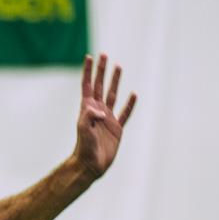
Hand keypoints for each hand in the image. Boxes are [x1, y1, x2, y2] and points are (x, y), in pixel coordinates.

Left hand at [74, 53, 136, 177]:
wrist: (90, 164)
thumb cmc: (84, 147)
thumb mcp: (84, 129)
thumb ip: (89, 116)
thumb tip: (100, 108)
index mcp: (87, 109)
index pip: (88, 85)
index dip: (88, 71)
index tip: (89, 57)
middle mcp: (97, 110)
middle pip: (101, 85)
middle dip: (102, 70)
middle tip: (104, 55)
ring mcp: (107, 118)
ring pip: (113, 95)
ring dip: (115, 81)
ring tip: (118, 67)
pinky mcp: (117, 128)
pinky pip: (125, 113)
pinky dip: (130, 104)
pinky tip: (134, 94)